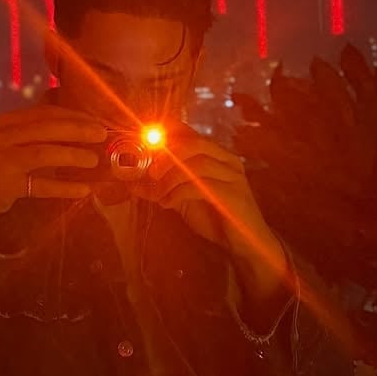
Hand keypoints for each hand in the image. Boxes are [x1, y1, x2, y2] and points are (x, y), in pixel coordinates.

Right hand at [0, 106, 106, 218]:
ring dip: (72, 156)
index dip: (73, 116)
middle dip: (78, 131)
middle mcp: (2, 137)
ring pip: (43, 154)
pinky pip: (39, 186)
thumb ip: (37, 131)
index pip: (45, 113)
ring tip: (94, 160)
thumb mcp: (10, 139)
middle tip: (102, 135)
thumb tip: (80, 126)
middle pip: (46, 129)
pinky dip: (63, 187)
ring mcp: (2, 160)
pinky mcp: (5, 185)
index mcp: (7, 121)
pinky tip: (83, 189)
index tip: (96, 122)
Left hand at [140, 129, 287, 294]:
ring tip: (158, 194)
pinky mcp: (233, 193)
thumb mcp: (182, 199)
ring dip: (170, 179)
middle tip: (150, 172)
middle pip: (193, 142)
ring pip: (196, 163)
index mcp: (215, 154)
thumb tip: (131, 184)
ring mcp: (231, 174)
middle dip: (166, 155)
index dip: (165, 133)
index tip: (144, 144)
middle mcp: (226, 159)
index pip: (189, 133)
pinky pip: (201, 185)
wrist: (245, 242)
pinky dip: (178, 193)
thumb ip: (160, 188)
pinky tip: (168, 204)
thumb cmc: (216, 216)